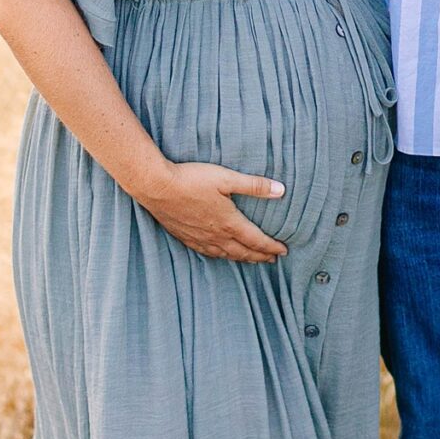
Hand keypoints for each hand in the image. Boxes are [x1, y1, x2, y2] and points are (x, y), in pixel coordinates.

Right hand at [137, 160, 287, 262]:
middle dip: (260, 256)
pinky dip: (220, 256)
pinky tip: (220, 254)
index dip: (271, 247)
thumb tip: (281, 191)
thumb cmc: (192, 179)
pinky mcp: (185, 236)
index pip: (256, 240)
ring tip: (251, 260)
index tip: (283, 251)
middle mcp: (216, 235)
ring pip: (225, 255)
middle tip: (272, 260)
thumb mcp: (226, 178)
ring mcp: (199, 238)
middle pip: (243, 251)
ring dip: (241, 258)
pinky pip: (207, 253)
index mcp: (229, 222)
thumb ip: (254, 186)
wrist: (156, 186)